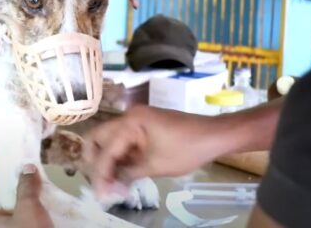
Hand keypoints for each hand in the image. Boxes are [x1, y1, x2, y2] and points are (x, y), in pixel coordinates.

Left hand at [0, 165, 52, 227]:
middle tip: (19, 189)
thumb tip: (26, 167)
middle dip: (7, 204)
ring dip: (21, 214)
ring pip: (12, 224)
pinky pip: (25, 227)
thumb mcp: (28, 205)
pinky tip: (43, 215)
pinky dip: (32, 222)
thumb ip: (26, 187)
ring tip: (35, 199)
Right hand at [84, 105, 220, 196]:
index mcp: (130, 122)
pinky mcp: (142, 127)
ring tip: (113, 184)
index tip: (100, 194)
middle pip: (98, 138)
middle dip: (96, 162)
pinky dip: (120, 158)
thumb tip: (109, 186)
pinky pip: (123, 141)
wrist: (215, 135)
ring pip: (109, 140)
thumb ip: (128, 174)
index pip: (106, 150)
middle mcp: (128, 117)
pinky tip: (123, 175)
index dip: (101, 174)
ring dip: (108, 161)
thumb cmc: (187, 148)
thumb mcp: (155, 165)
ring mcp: (135, 120)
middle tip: (101, 183)